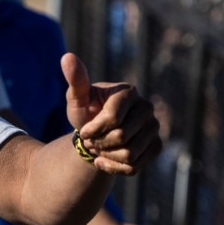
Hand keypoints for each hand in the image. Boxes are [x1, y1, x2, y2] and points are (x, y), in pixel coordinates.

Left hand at [63, 52, 160, 174]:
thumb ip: (75, 80)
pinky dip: (114, 168)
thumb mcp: (77, 98)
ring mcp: (154, 127)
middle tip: (91, 140)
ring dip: (106, 155)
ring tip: (99, 147)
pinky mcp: (156, 146)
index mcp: (129, 91)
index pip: (112, 118)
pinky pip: (135, 167)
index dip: (93, 130)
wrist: (95, 134)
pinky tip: (104, 160)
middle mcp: (147, 108)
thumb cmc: (85, 112)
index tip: (83, 131)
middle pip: (121, 137)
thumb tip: (67, 57)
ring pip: (128, 154)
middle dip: (99, 143)